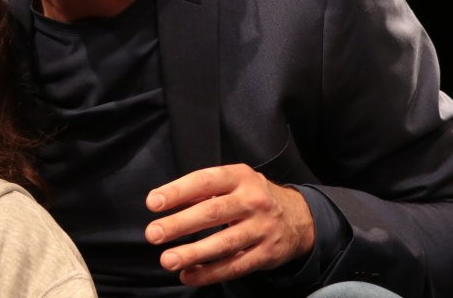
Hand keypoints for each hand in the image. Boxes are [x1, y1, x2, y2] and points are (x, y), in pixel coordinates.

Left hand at [144, 163, 314, 285]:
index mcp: (240, 177)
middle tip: (154, 233)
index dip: (177, 192)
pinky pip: (235, 266)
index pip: (204, 182)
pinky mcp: (266, 254)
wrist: (299, 218)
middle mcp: (252, 201)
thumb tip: (163, 202)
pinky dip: (210, 274)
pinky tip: (189, 275)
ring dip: (193, 254)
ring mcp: (261, 228)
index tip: (153, 203)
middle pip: (212, 213)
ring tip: (168, 260)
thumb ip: (202, 191)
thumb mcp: (234, 183)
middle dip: (180, 224)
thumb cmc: (252, 197)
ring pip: (224, 243)